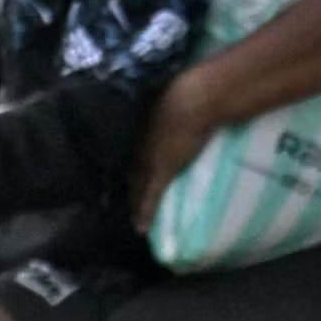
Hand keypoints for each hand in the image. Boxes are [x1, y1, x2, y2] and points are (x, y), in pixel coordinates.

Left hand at [132, 70, 222, 231]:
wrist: (195, 98)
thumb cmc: (190, 91)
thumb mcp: (178, 97)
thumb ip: (176, 104)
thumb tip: (182, 101)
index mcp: (145, 126)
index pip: (135, 153)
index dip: (133, 165)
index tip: (129, 177)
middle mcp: (142, 143)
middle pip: (132, 170)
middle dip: (128, 185)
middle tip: (124, 202)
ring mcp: (150, 159)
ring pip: (137, 186)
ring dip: (134, 202)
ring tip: (132, 218)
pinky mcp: (161, 171)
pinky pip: (150, 197)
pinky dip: (145, 213)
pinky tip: (141, 229)